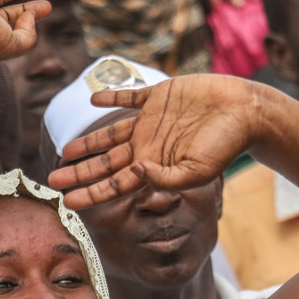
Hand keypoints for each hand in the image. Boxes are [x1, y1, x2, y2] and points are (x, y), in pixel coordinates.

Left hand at [48, 75, 260, 208]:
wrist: (245, 111)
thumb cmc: (225, 145)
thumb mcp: (196, 171)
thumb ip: (166, 179)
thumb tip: (135, 174)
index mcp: (155, 166)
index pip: (115, 184)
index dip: (91, 193)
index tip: (67, 202)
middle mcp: (148, 146)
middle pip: (105, 163)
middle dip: (79, 173)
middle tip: (52, 180)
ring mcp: (151, 122)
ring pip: (110, 135)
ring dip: (87, 143)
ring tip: (65, 152)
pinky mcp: (159, 96)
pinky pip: (129, 97)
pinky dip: (111, 97)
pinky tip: (93, 99)